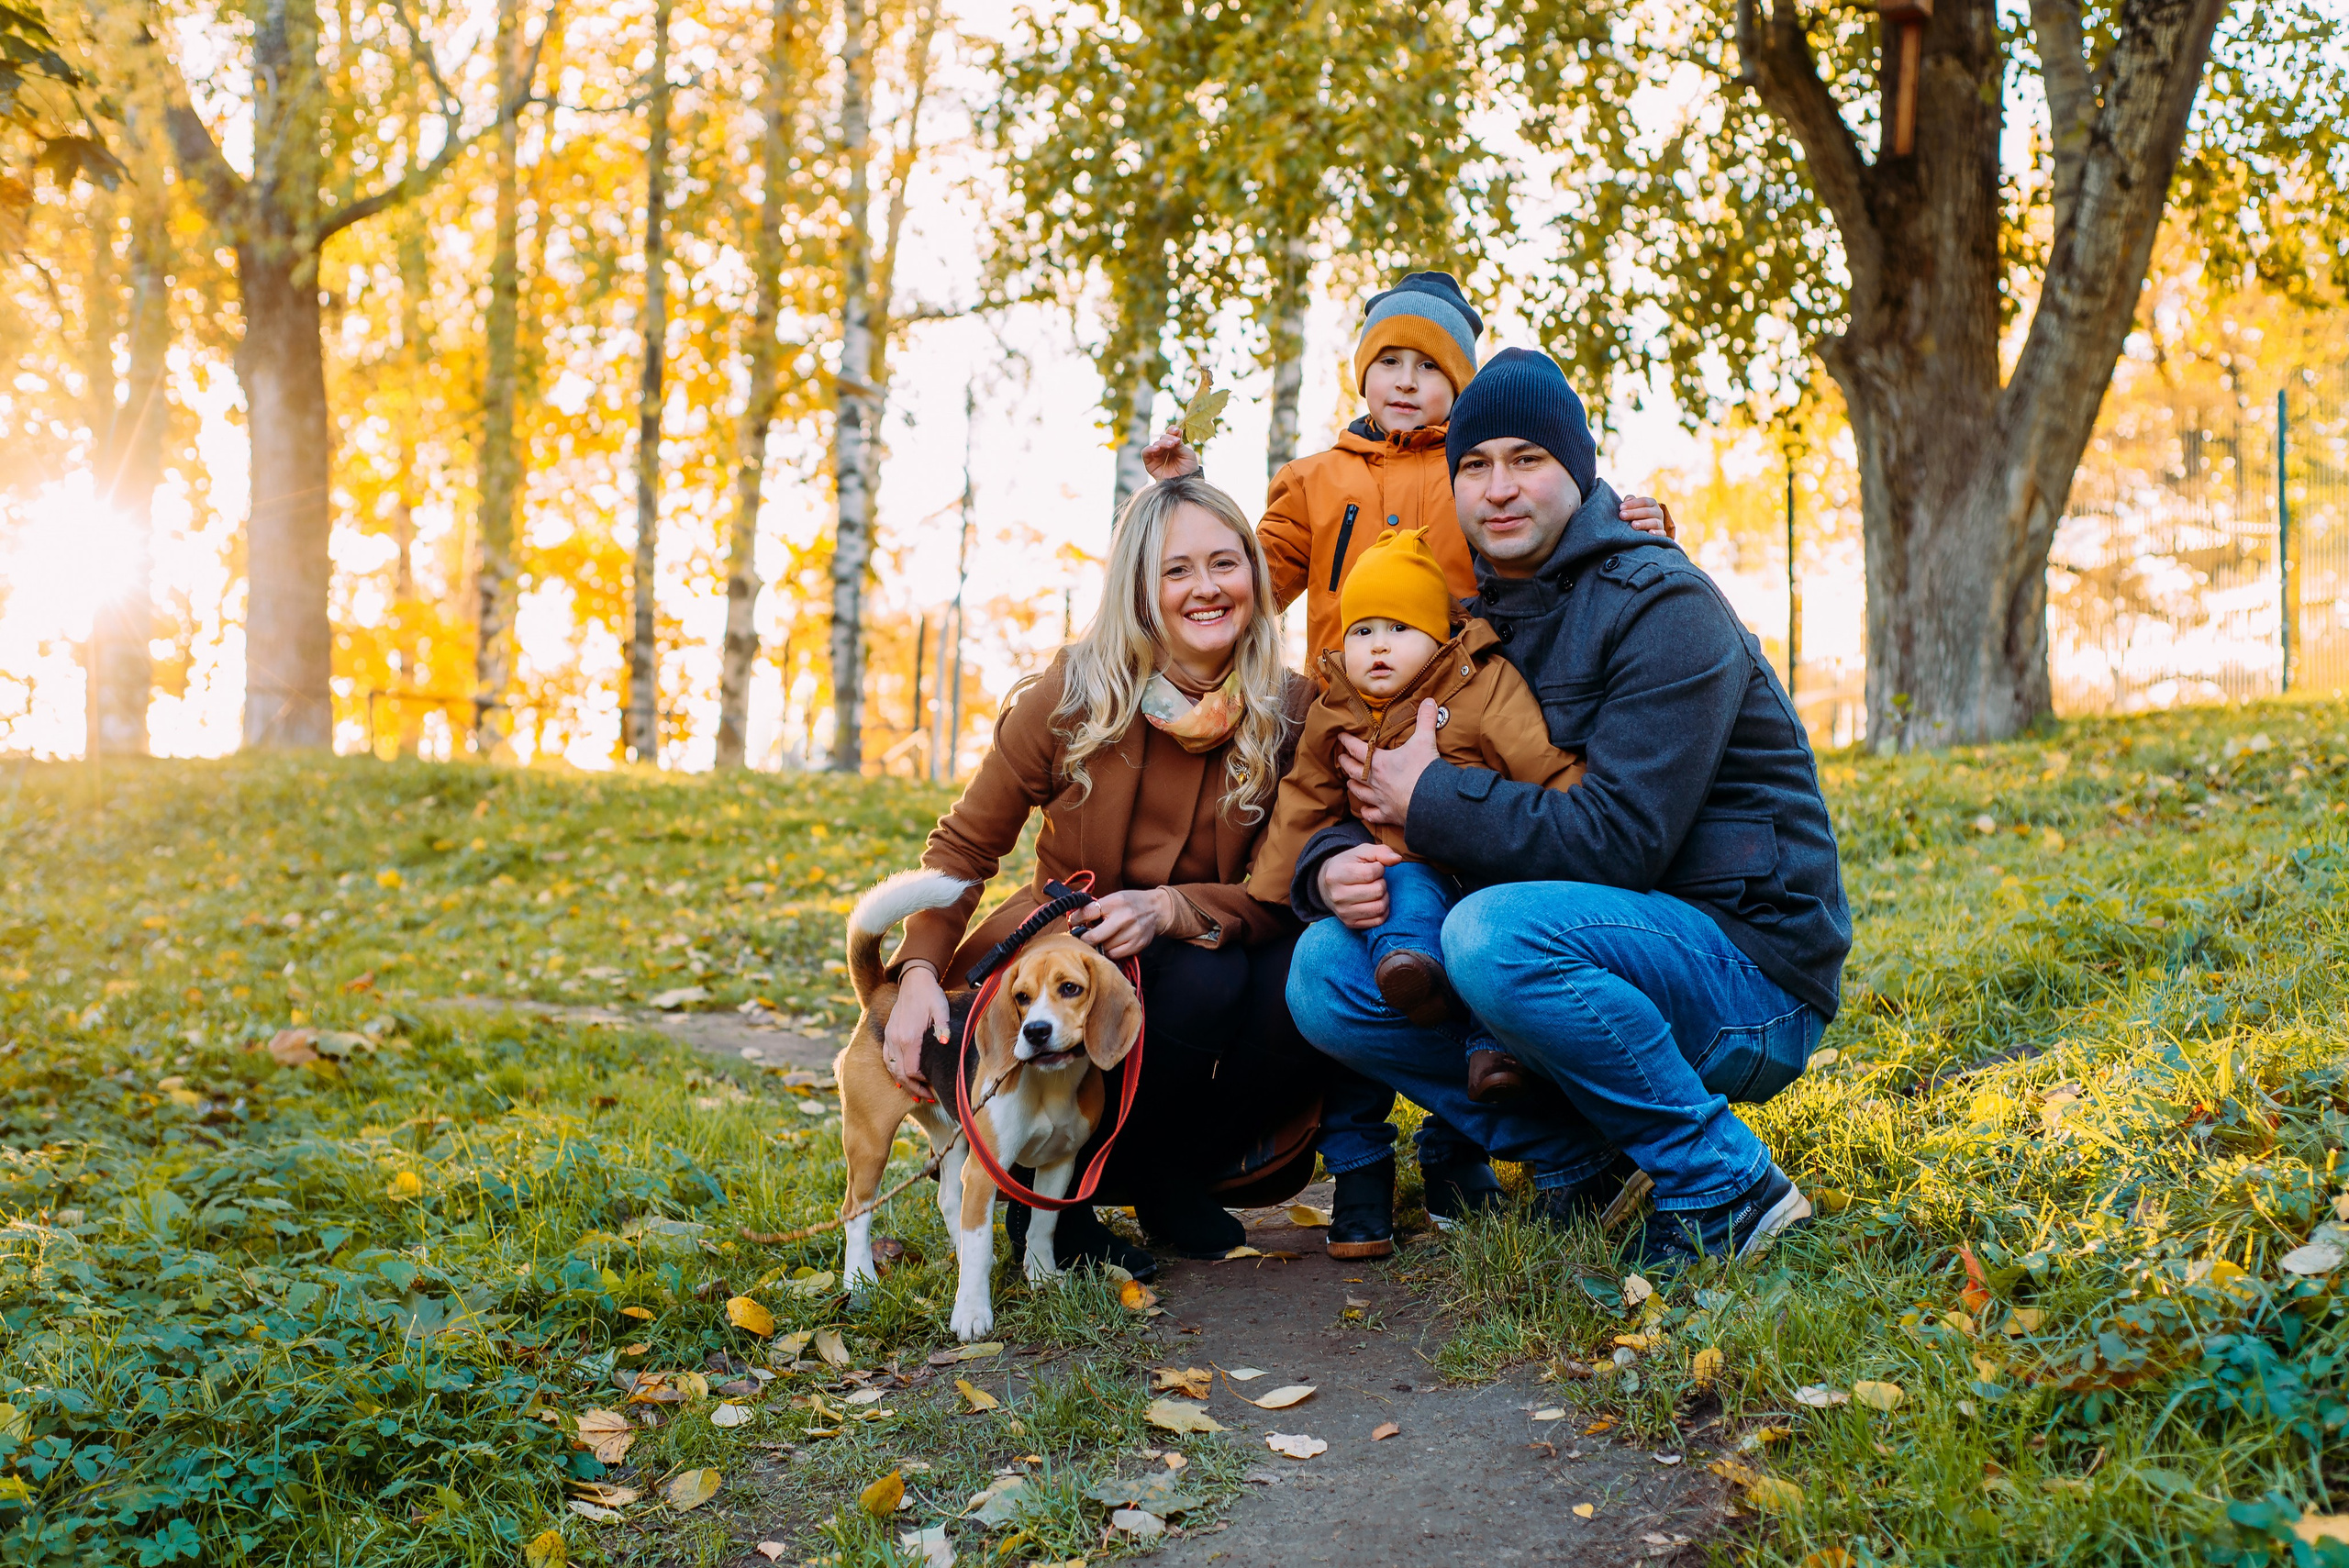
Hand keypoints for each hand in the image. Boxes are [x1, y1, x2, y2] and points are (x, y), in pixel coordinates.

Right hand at [883, 965, 946, 1095]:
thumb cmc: (930, 995)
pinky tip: (902, 1079)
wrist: (914, 981)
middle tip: (928, 1098)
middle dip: (913, 1089)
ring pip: (891, 1069)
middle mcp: (896, 1040)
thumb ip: (943, 1027)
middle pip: (900, 1074)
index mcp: (909, 1037)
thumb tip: (945, 1043)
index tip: (933, 1086)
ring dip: (903, 1084)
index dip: (921, 1083)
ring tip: (916, 1094)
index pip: (911, 1070)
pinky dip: (894, 1072)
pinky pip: (887, 1059)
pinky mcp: (888, 1035)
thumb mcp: (942, 1008)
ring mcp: (890, 1038)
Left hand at [1073, 888, 1173, 959]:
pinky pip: (1115, 955)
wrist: (1156, 909)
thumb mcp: (1113, 898)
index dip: (1076, 920)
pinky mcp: (1137, 945)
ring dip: (1097, 946)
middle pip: (1093, 937)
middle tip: (1080, 938)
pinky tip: (1109, 945)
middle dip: (1083, 939)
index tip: (1074, 922)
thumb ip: (1096, 908)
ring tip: (1097, 940)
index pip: (1087, 913)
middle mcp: (1124, 917)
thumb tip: (1075, 919)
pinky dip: (1108, 952)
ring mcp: (1132, 933)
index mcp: (1115, 902)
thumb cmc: (1131, 903)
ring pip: (1104, 948)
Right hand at [1141, 422, 1202, 480]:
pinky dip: (1149, 449)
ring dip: (1162, 443)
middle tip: (1175, 442)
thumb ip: (1180, 444)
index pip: (1170, 434)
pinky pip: (1145, 453)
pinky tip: (1156, 449)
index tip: (1176, 430)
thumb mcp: (1188, 455)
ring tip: (1170, 446)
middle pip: (1163, 438)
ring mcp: (1157, 456)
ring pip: (1155, 444)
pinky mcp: (1150, 464)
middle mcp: (1165, 449)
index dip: (1172, 430)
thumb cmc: (1189, 469)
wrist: (1185, 483)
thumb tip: (1176, 431)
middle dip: (1168, 438)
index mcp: (1174, 445)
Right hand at [1319, 843, 1402, 929]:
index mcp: (1336, 875)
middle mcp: (1337, 896)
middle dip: (1381, 883)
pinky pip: (1378, 921)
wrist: (1327, 884)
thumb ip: (1381, 852)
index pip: (1371, 873)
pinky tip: (1375, 901)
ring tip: (1375, 890)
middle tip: (1374, 880)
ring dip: (1384, 897)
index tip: (1374, 867)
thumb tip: (1397, 859)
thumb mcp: (1361, 852)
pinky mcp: (1350, 923)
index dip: (1379, 869)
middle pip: (1377, 891)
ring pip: (1379, 907)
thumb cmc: (1348, 865)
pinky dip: (1383, 910)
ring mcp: (1343, 912)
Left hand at [1340, 699, 1439, 828]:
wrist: (1432, 802)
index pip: (1356, 749)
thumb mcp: (1425, 740)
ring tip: (1349, 782)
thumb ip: (1426, 719)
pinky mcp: (1388, 815)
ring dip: (1353, 787)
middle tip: (1341, 759)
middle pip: (1353, 771)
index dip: (1347, 741)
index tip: (1340, 736)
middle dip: (1346, 764)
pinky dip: (1367, 812)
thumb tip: (1430, 700)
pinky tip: (1365, 811)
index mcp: (1379, 763)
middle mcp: (1375, 781)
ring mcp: (1380, 799)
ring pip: (1360, 793)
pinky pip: (1373, 815)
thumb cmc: (1424, 771)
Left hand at [1619, 493, 1675, 540]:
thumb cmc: (1636, 515)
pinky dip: (1657, 533)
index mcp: (1651, 503)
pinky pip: (1661, 533)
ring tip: (1633, 525)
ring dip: (1643, 523)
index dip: (1632, 504)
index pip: (1643, 501)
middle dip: (1634, 513)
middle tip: (1622, 516)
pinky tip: (1650, 533)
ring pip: (1654, 522)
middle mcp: (1658, 512)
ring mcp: (1660, 523)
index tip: (1621, 508)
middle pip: (1647, 511)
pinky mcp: (1662, 534)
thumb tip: (1627, 500)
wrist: (1645, 529)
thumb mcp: (1634, 507)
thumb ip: (1630, 502)